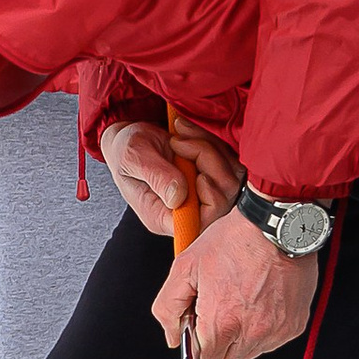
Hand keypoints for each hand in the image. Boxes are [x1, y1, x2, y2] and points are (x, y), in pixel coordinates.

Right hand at [101, 116, 241, 237]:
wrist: (133, 136)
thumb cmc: (127, 150)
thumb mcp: (133, 158)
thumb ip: (156, 176)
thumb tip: (178, 197)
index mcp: (164, 217)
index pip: (202, 224)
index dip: (211, 200)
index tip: (198, 175)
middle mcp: (187, 211)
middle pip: (224, 199)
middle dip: (210, 162)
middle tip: (181, 142)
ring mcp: (203, 194)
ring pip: (232, 178)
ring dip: (210, 148)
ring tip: (182, 135)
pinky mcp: (214, 176)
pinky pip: (231, 163)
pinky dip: (214, 143)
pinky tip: (191, 135)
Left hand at [154, 206, 319, 358]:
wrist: (277, 225)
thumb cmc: (234, 239)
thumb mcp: (186, 266)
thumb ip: (168, 308)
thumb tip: (173, 336)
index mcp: (222, 323)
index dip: (198, 347)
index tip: (199, 330)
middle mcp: (252, 333)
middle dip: (218, 342)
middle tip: (219, 307)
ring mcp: (277, 331)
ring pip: (250, 351)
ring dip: (242, 335)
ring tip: (241, 297)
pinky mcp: (294, 325)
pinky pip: (273, 339)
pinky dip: (263, 326)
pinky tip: (260, 298)